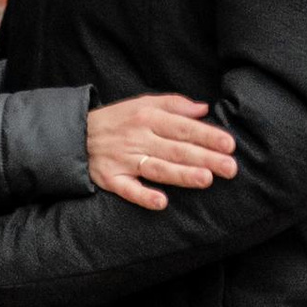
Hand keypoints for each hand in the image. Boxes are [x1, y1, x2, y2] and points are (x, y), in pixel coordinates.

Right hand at [86, 93, 236, 209]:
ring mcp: (124, 160)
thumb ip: (174, 105)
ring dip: (181, 175)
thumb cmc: (118, 120)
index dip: (207, 135)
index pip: (183, 127)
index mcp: (148, 118)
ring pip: (157, 168)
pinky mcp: (111, 179)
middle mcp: (138, 138)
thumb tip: (204, 109)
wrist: (76, 135)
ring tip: (206, 180)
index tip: (230, 144)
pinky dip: (143, 196)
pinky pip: (128, 189)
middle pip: (176, 149)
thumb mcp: (143, 103)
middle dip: (204, 158)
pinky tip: (161, 202)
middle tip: (230, 168)